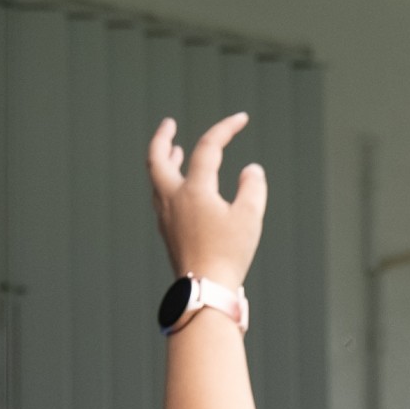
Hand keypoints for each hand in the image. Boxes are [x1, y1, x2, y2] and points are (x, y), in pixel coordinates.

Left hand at [145, 113, 267, 287]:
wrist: (204, 289)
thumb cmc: (228, 254)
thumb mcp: (249, 217)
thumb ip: (253, 187)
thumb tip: (251, 170)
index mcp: (194, 189)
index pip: (207, 148)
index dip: (225, 129)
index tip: (241, 119)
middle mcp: (173, 198)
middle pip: (156, 157)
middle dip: (163, 137)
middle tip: (169, 124)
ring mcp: (166, 215)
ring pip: (157, 177)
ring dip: (165, 158)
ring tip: (176, 150)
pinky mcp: (168, 231)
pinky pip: (162, 195)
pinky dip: (169, 179)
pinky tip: (183, 187)